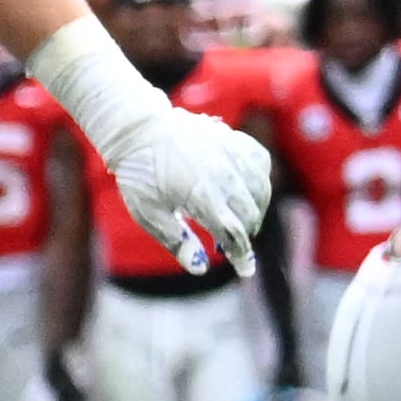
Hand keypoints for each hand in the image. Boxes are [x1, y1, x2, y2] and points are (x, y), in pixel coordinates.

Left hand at [101, 108, 276, 276]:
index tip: (245, 270)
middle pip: (250, 215)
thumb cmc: (141, 175)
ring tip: (239, 220)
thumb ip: (177, 241)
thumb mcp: (149, 213)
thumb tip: (200, 269)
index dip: (241, 254)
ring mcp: (231, 154)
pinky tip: (247, 189)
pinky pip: (261, 164)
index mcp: (201, 195)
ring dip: (256, 210)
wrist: (139, 131)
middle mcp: (222, 175)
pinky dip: (259, 180)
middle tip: (231, 243)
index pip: (233, 233)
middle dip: (245, 234)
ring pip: (261, 190)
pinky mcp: (235, 140)